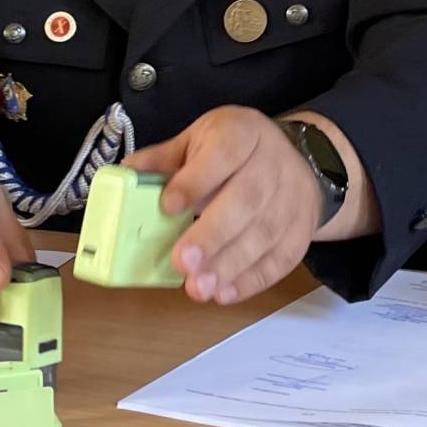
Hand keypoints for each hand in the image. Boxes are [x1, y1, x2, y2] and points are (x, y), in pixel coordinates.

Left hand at [125, 106, 322, 305]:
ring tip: (198, 287)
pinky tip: (225, 293)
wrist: (296, 158)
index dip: (196, 180)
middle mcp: (273, 164)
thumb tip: (126, 174)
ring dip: (230, 265)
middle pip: (246, 200)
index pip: (223, 154)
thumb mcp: (201, 139)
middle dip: (213, 235)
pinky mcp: (301, 229)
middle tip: (182, 262)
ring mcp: (292, 198)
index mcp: (243, 134)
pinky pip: (281, 258)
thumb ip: (165, 159)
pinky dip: (252, 280)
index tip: (168, 206)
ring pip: (264, 234)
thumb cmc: (237, 149)